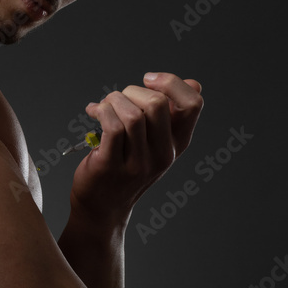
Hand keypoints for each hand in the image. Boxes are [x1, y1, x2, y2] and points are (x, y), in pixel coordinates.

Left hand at [69, 72, 203, 226]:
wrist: (103, 206)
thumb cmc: (127, 166)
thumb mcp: (156, 143)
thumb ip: (171, 115)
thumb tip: (193, 84)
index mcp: (178, 143)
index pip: (192, 104)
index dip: (171, 83)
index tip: (149, 80)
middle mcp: (163, 155)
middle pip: (157, 104)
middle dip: (132, 91)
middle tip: (119, 99)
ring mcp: (138, 163)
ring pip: (132, 115)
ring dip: (112, 100)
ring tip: (103, 106)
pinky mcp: (111, 166)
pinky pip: (111, 127)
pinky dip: (100, 111)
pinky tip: (93, 112)